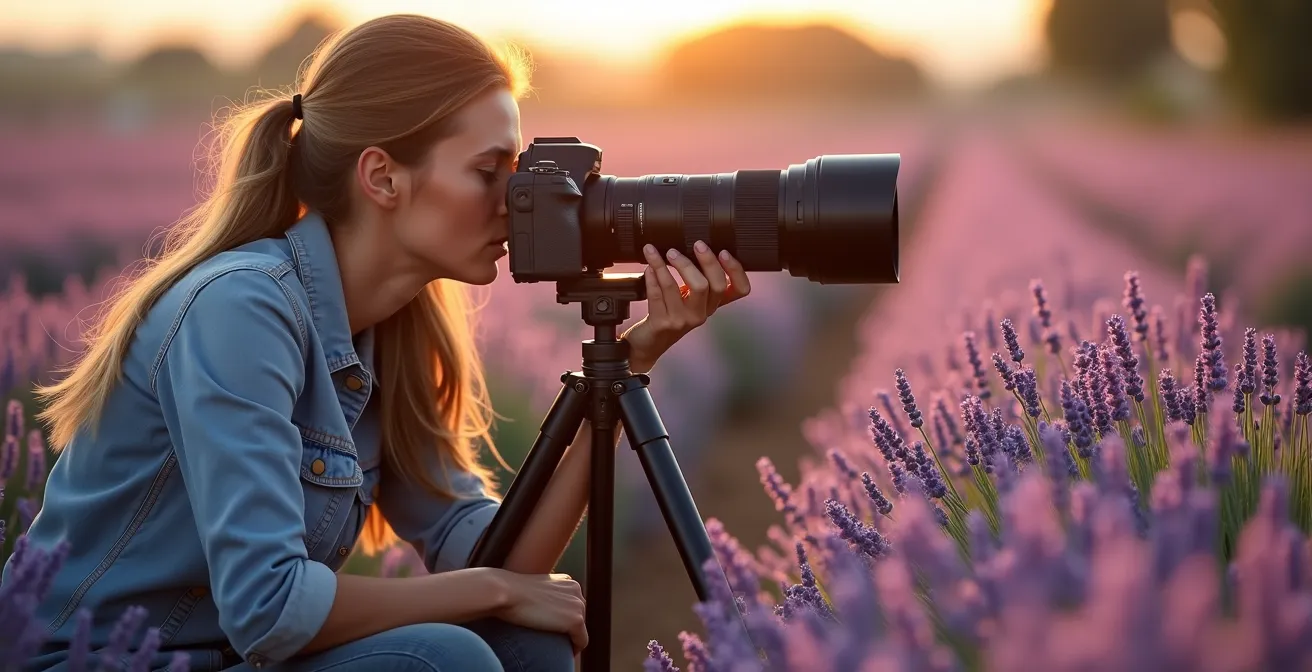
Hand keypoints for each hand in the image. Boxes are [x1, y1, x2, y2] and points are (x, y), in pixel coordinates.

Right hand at [486, 569, 587, 653]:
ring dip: (571, 638)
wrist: (506, 593)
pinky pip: (582, 641)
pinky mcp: (576, 620)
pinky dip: (574, 649)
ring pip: (581, 629)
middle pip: (579, 616)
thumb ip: (547, 596)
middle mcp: (576, 590)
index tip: (554, 629)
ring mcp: (578, 605)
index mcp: (567, 581)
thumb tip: (549, 611)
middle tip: (555, 640)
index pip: (573, 605)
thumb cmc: (511, 592)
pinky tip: (563, 653)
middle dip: (569, 628)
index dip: (564, 619)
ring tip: (557, 646)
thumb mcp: (534, 589)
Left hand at [623, 241, 751, 373]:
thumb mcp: (690, 297)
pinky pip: (656, 295)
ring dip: (667, 265)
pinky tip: (648, 267)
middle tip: (694, 244)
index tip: (724, 252)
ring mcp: (682, 320)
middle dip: (705, 261)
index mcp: (712, 304)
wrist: (649, 343)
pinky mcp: (662, 323)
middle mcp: (702, 313)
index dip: (736, 271)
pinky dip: (651, 278)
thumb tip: (696, 244)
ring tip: (657, 251)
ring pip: (679, 287)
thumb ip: (698, 276)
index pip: (740, 290)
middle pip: (712, 286)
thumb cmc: (670, 312)